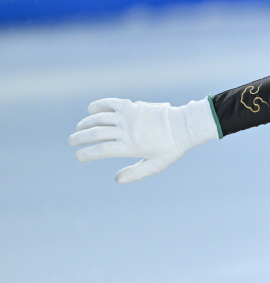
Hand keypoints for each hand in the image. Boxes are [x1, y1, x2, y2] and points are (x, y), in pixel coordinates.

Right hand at [69, 98, 218, 182]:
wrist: (184, 126)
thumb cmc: (171, 148)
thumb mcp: (156, 165)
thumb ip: (136, 173)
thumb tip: (116, 179)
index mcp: (131, 146)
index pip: (102, 150)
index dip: (87, 153)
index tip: (78, 156)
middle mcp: (127, 130)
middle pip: (96, 133)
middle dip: (80, 138)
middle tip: (72, 141)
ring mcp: (129, 116)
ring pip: (100, 118)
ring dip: (87, 123)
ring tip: (80, 127)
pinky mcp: (133, 106)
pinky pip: (111, 103)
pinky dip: (99, 105)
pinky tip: (91, 110)